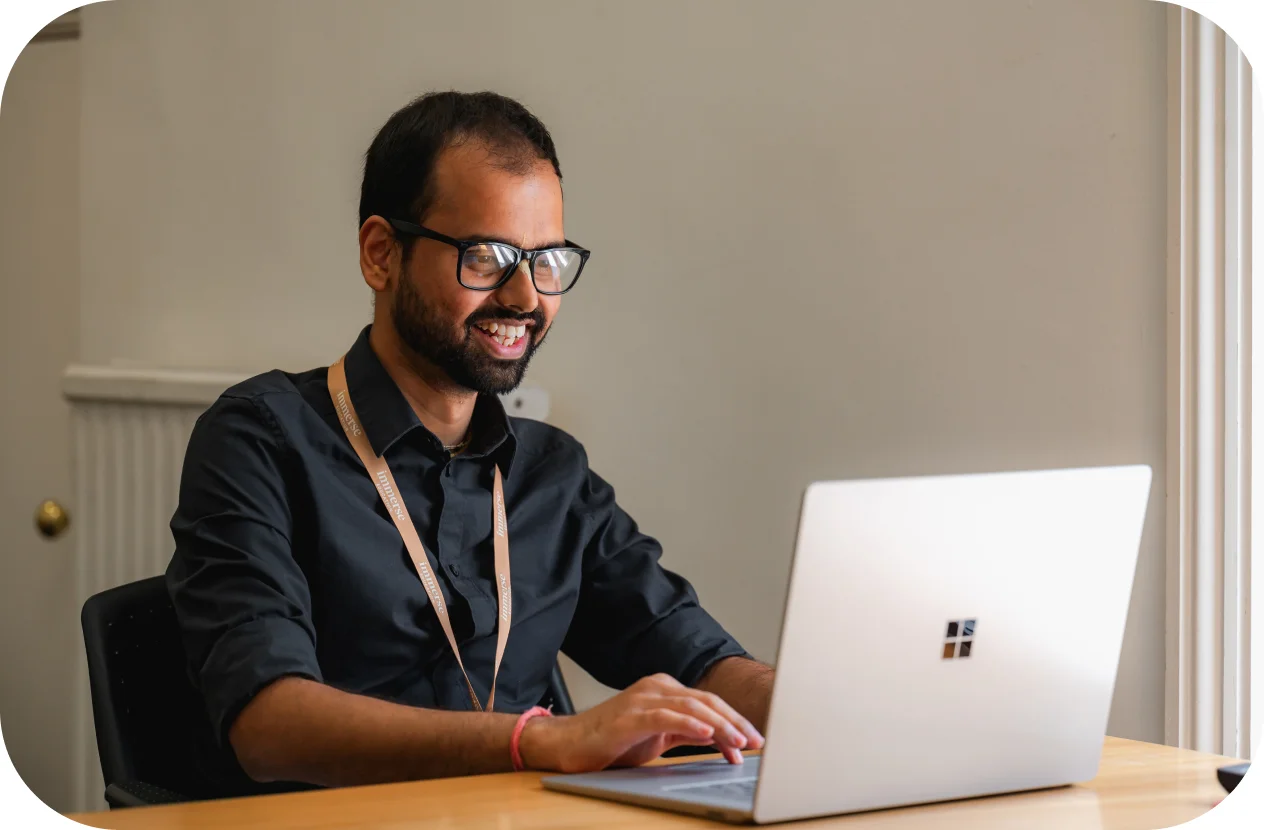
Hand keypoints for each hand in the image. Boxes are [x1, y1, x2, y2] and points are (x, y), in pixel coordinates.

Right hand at [519, 673, 764, 772]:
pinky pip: (667, 717)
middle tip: (757, 742)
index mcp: (664, 690)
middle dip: (736, 722)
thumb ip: (686, 733)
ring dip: (720, 725)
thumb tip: (720, 738)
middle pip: (706, 701)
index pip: (709, 702)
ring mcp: (643, 698)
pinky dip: (690, 725)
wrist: (570, 745)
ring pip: (692, 707)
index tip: (755, 739)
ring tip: (740, 742)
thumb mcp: (658, 738)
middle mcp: (656, 687)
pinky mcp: (630, 715)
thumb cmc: (612, 742)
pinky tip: (707, 734)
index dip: (735, 720)